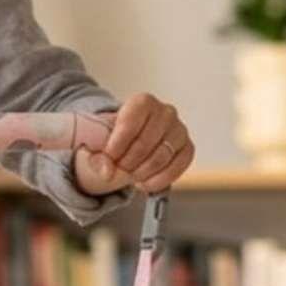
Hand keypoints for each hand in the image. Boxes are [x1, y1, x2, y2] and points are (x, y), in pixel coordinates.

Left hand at [72, 93, 194, 196]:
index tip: (108, 158)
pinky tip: (145, 183)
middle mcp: (166, 112)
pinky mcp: (187, 148)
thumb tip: (106, 172)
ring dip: (141, 173)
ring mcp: (179, 130)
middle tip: (118, 169)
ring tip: (130, 176)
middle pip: (145, 143)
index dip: (116, 145)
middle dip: (127, 162)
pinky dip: (158, 180)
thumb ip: (97, 156)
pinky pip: (176, 167)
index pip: (129, 124)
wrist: (134, 139)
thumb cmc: (117, 137)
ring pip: (160, 158)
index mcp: (143, 102)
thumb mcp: (101, 141)